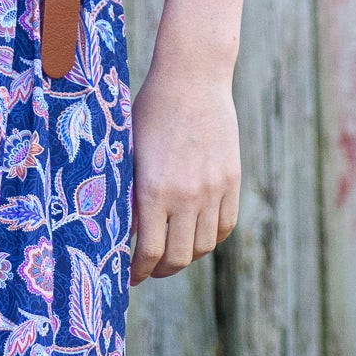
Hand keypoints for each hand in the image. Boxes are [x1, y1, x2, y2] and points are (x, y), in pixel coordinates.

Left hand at [129, 51, 240, 281]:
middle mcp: (186, 195)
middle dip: (160, 270)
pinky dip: (211, 238)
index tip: (129, 277)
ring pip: (204, 246)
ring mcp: (213, 189)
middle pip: (179, 257)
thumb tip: (124, 232)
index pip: (149, 252)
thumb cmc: (149, 111)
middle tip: (149, 269)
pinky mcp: (231, 180)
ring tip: (172, 252)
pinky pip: (225, 225)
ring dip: (187, 256)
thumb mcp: (129, 152)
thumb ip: (128, 194)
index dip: (138, 271)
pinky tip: (196, 234)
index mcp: (153, 190)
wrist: (192, 79)